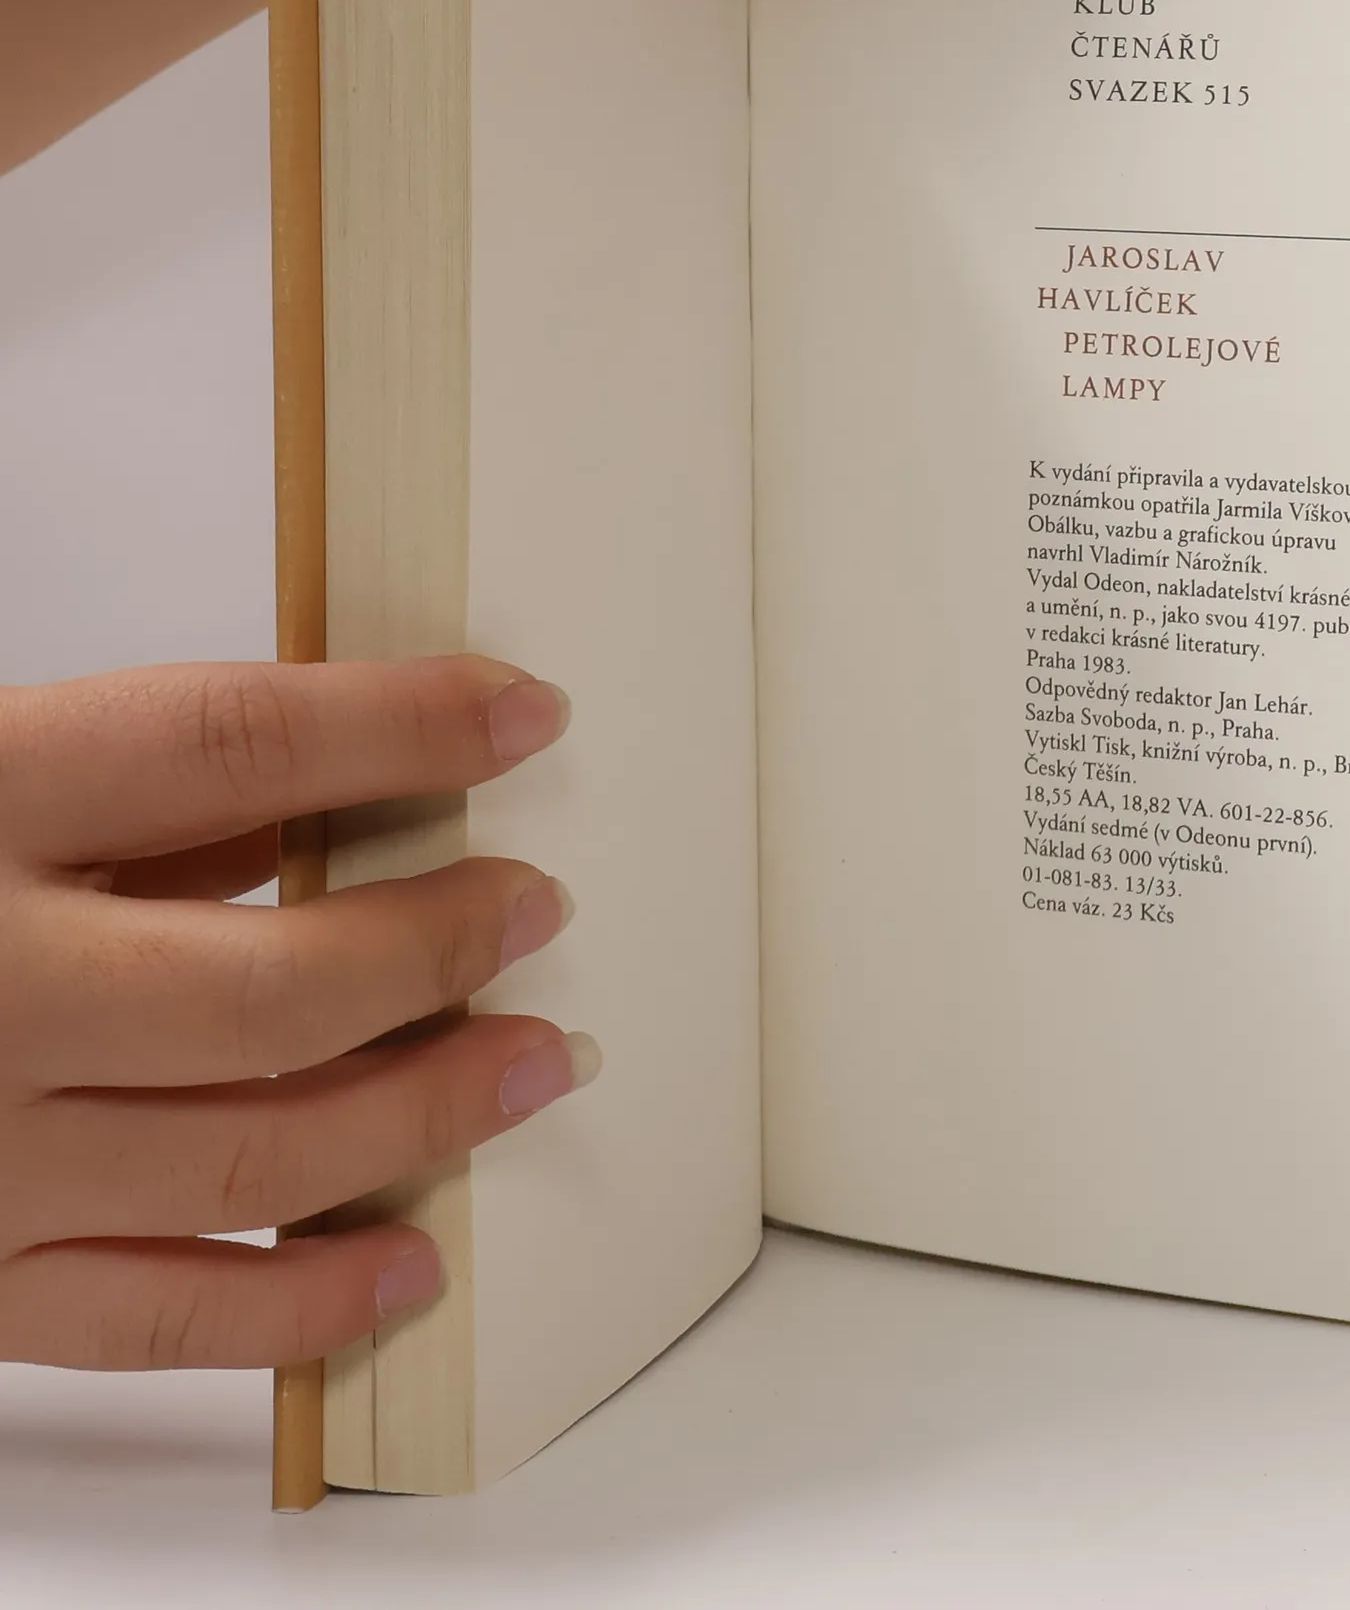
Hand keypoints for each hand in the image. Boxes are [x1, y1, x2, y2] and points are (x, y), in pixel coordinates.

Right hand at [0, 655, 588, 1369]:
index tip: (520, 714)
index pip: (227, 745)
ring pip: (250, 1152)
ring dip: (424, 1111)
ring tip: (537, 1061)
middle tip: (536, 909)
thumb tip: (342, 799)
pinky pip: (157, 1313)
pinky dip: (302, 1304)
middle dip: (438, 944)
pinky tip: (412, 1263)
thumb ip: (135, 794)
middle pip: (268, 984)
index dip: (399, 725)